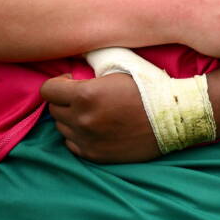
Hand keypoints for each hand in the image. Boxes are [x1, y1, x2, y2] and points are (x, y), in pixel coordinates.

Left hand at [41, 73, 160, 162]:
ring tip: (90, 111)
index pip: (47, 90)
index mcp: (85, 94)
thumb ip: (91, 67)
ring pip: (61, 128)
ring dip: (71, 118)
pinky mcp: (95, 155)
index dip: (58, 83)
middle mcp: (82, 119)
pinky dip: (78, 135)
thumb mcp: (118, 68)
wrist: (172, 117)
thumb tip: (74, 64)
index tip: (71, 81)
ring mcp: (88, 140)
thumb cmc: (147, 87)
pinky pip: (72, 144)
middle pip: (54, 109)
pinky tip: (94, 127)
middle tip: (82, 96)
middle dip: (64, 100)